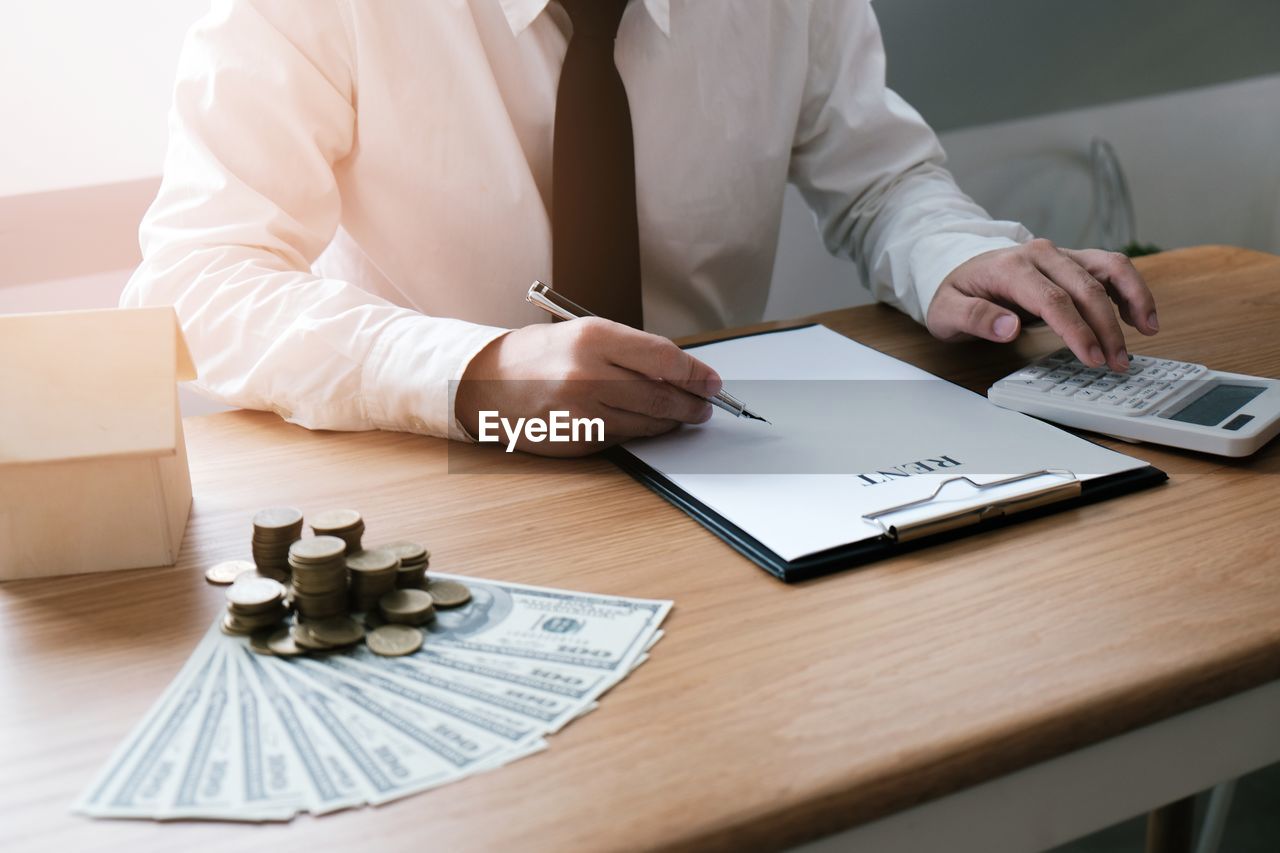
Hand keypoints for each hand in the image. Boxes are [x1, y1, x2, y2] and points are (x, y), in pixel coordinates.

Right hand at [455, 318, 721, 455]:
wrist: (486, 383)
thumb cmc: (539, 355)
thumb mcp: (585, 334)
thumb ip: (632, 351)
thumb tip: (682, 373)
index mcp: (593, 338)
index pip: (664, 358)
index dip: (696, 374)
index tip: (713, 382)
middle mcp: (587, 374)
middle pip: (661, 396)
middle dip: (691, 403)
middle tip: (705, 406)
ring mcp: (581, 411)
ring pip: (646, 423)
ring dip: (670, 421)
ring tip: (681, 415)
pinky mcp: (576, 440)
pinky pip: (622, 438)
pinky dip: (638, 432)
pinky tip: (642, 423)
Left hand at [926, 239, 1158, 371]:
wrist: (956, 267)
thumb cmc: (954, 292)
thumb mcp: (947, 311)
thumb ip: (975, 318)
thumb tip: (1009, 327)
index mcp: (1011, 268)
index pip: (1053, 300)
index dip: (1077, 330)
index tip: (1091, 357)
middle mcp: (1041, 255)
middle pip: (1086, 288)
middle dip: (1107, 328)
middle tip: (1117, 362)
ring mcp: (1060, 255)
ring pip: (1109, 268)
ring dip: (1134, 298)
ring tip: (1149, 329)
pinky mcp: (1072, 260)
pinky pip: (1110, 268)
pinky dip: (1130, 288)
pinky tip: (1140, 315)